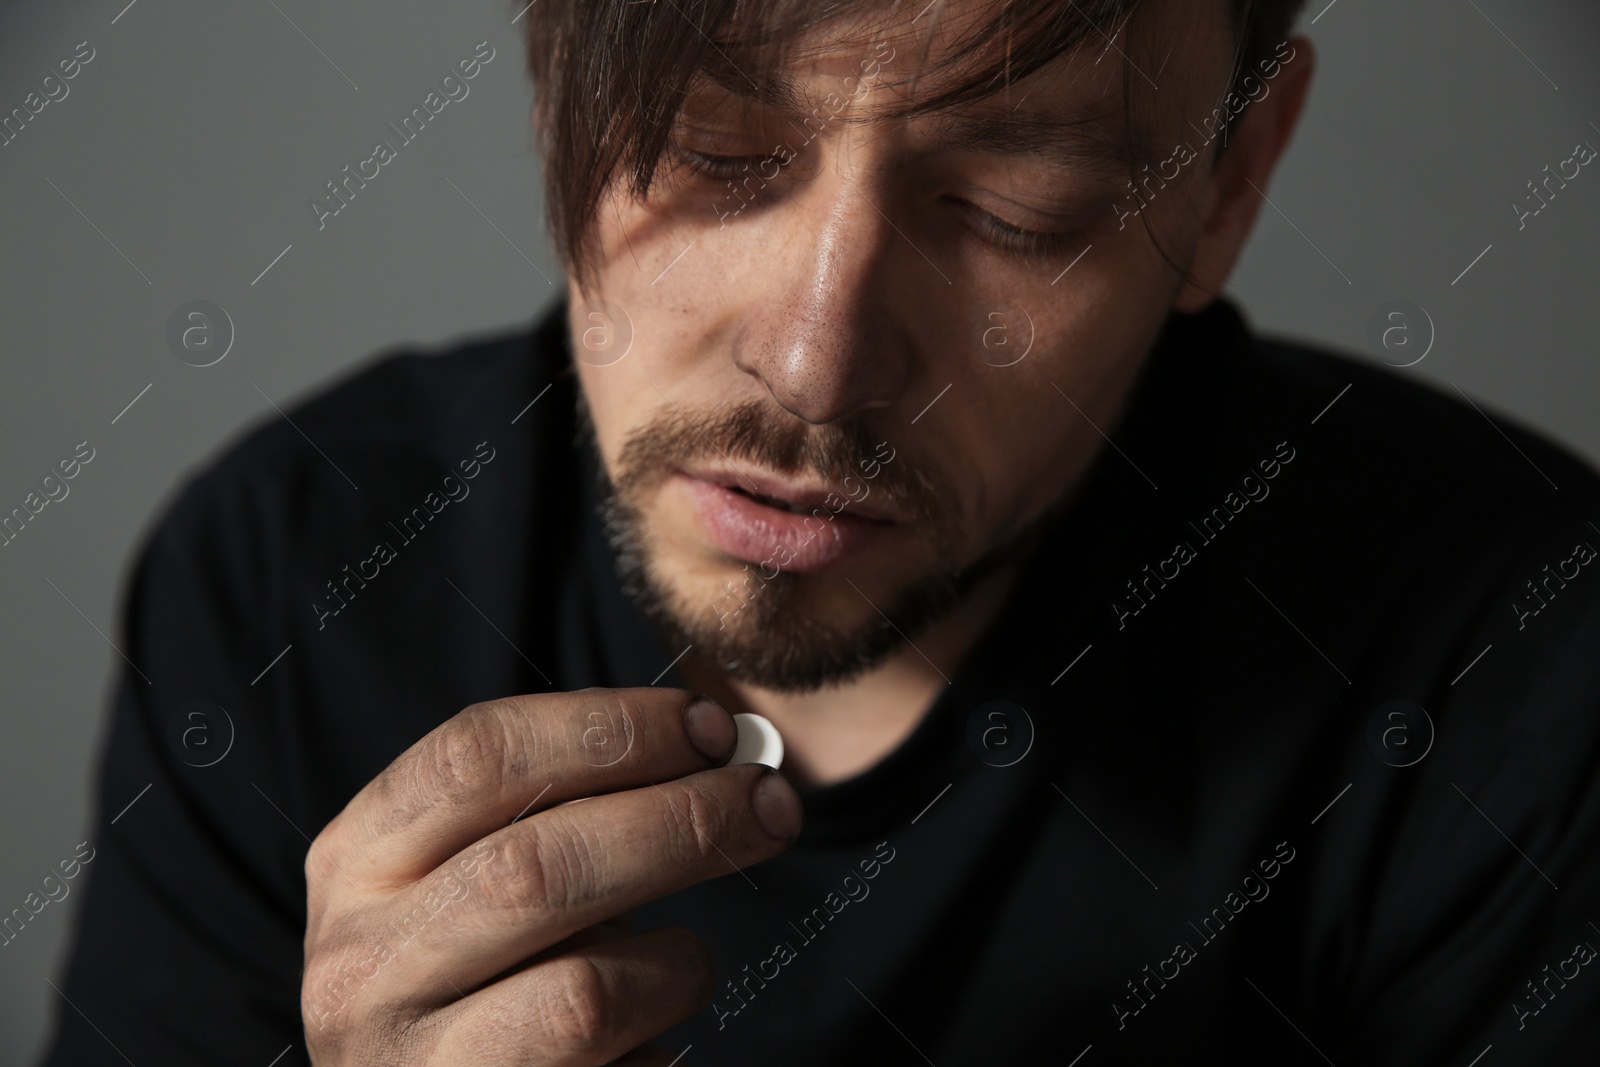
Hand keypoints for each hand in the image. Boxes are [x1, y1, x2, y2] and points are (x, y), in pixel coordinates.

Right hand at [300, 687, 801, 1064]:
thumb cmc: (490, 973)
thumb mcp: (484, 875)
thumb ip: (572, 807)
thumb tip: (714, 746)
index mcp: (357, 863)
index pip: (476, 754)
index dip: (608, 727)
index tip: (707, 727)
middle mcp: (358, 968)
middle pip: (537, 865)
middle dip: (680, 821)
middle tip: (769, 804)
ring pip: (582, 994)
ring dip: (676, 961)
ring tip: (685, 961)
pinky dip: (661, 1046)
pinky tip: (650, 1042)